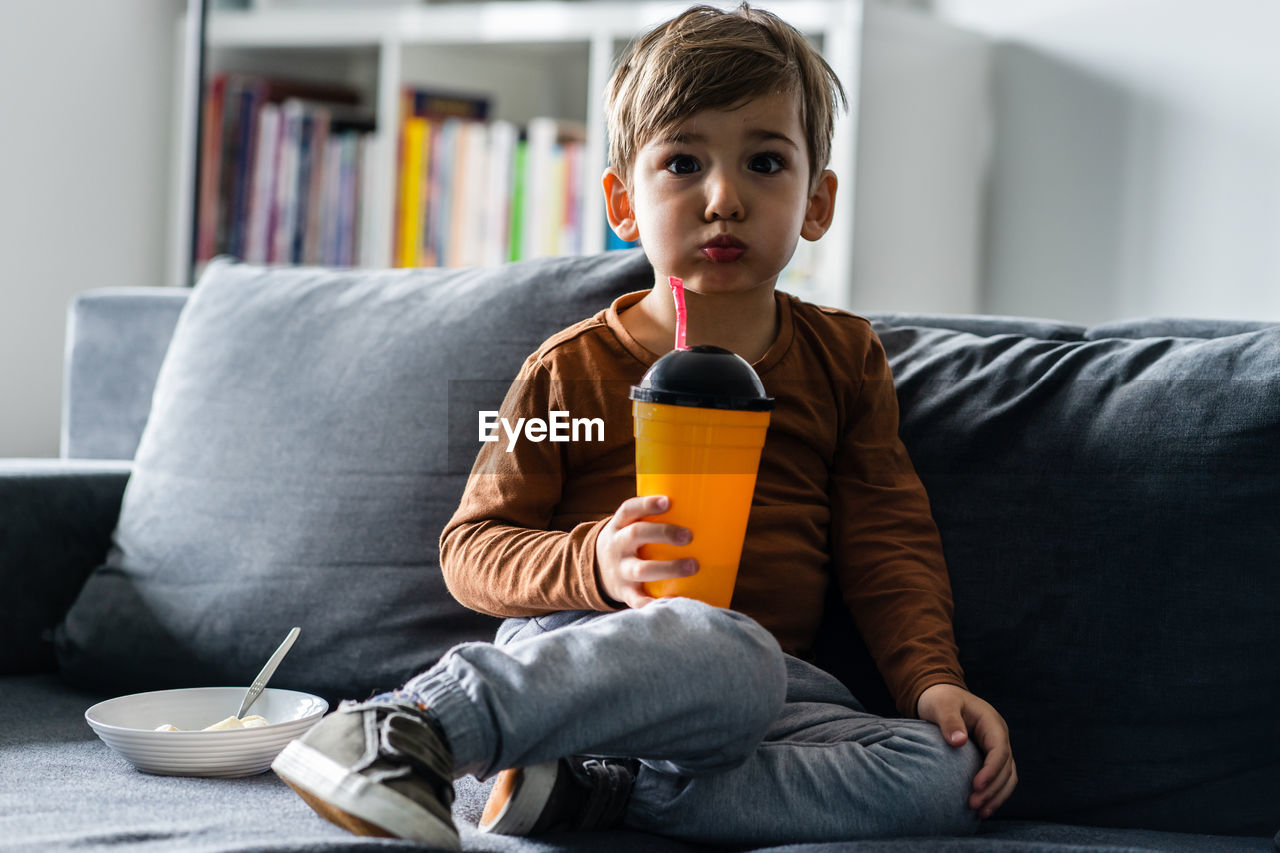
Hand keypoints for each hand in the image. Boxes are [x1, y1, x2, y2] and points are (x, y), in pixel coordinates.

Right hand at [595, 495, 696, 608]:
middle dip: (663, 533)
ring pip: (641, 569)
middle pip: (636, 534)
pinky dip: (653, 602)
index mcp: (619, 526)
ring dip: (668, 568)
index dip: (647, 504)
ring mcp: (620, 570)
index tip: (668, 501)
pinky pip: (638, 599)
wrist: (596, 571)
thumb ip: (652, 520)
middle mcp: (617, 546)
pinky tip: (674, 600)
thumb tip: (699, 508)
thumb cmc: (628, 543)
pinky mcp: (625, 592)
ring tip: (693, 566)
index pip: (628, 509)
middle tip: (689, 536)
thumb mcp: (628, 527)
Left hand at [916, 683, 1016, 819]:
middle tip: (973, 805)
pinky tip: (982, 808)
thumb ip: (949, 721)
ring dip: (996, 796)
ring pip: (1007, 777)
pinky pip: (998, 778)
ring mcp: (996, 748)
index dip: (991, 770)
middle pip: (1006, 768)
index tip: (976, 786)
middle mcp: (999, 736)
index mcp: (991, 723)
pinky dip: (993, 793)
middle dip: (993, 788)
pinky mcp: (988, 757)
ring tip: (980, 813)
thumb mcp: (941, 705)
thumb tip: (960, 741)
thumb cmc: (940, 700)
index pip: (999, 750)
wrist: (940, 697)